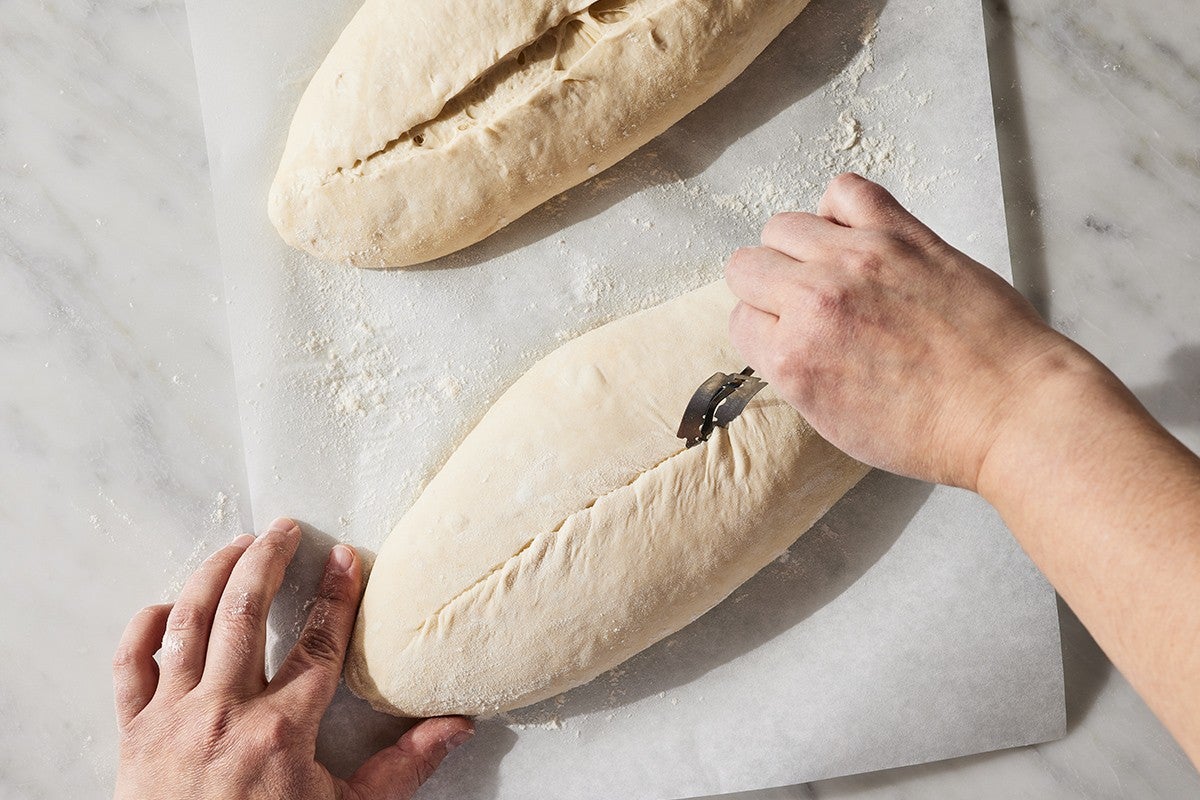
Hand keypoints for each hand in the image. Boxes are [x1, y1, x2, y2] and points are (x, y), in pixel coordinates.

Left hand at [113, 517, 473, 799]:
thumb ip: (403, 767)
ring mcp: (171, 719)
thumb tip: (456, 727)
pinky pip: (129, 665)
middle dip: (267, 559)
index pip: (318, 642)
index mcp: (280, 731)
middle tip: (285, 529)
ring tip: (235, 546)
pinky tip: (169, 605)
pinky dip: (145, 627)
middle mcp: (223, 713)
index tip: (345, 556)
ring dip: (212, 574)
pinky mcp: (132, 734)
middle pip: (246, 613)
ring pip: (189, 623)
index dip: (336, 594)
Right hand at [725, 173, 1097, 488]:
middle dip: (769, 288)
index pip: (740, 319)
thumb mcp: (836, 422)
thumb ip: (796, 371)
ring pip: (783, 226)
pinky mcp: (902, 234)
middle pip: (748, 266)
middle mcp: (815, 302)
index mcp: (792, 359)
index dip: (764, 329)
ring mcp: (858, 260)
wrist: (1010, 410)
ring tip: (831, 270)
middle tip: (803, 305)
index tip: (787, 334)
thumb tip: (781, 336)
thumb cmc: (934, 430)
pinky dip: (839, 207)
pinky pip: (844, 190)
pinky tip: (855, 234)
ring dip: (797, 249)